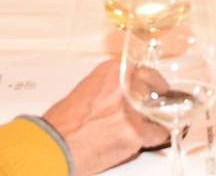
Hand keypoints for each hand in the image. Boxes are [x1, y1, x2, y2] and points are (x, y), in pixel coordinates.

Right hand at [42, 59, 168, 175]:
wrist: (56, 144)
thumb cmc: (65, 123)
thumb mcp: (89, 90)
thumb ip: (112, 88)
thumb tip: (127, 95)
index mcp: (113, 71)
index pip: (145, 72)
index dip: (149, 85)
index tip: (152, 91)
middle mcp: (125, 84)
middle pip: (156, 87)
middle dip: (156, 100)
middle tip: (154, 110)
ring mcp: (133, 106)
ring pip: (159, 111)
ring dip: (153, 120)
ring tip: (141, 128)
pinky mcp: (136, 130)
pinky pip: (158, 133)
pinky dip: (152, 139)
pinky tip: (140, 140)